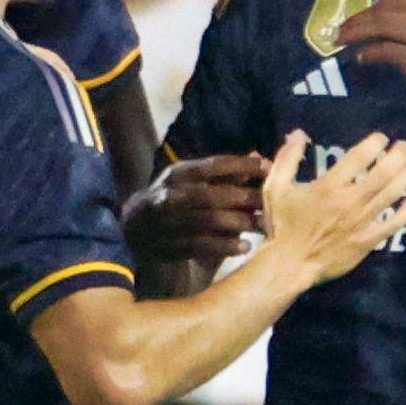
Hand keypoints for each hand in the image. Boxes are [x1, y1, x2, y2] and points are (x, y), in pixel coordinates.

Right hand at [121, 151, 266, 262]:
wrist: (132, 229)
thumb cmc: (171, 198)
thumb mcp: (189, 179)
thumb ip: (223, 173)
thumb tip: (259, 158)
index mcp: (177, 174)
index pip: (213, 165)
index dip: (242, 166)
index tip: (269, 168)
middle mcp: (171, 195)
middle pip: (214, 195)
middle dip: (246, 198)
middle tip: (273, 202)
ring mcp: (170, 222)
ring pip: (209, 221)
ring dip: (240, 223)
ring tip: (264, 226)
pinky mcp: (171, 246)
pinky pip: (202, 246)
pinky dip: (225, 246)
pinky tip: (245, 246)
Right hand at [258, 129, 405, 280]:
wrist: (288, 265)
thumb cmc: (281, 226)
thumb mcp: (275, 188)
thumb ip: (287, 159)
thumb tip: (299, 133)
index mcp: (328, 187)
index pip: (360, 157)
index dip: (376, 143)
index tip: (382, 138)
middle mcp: (349, 201)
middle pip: (384, 172)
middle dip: (399, 155)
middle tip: (404, 147)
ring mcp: (361, 222)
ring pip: (393, 194)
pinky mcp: (367, 241)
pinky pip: (394, 224)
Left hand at [335, 0, 405, 117]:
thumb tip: (376, 16)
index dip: (368, 7)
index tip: (355, 17)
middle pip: (382, 10)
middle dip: (356, 20)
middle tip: (338, 31)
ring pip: (381, 27)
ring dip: (355, 34)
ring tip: (341, 41)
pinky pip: (387, 51)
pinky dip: (370, 53)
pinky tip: (362, 57)